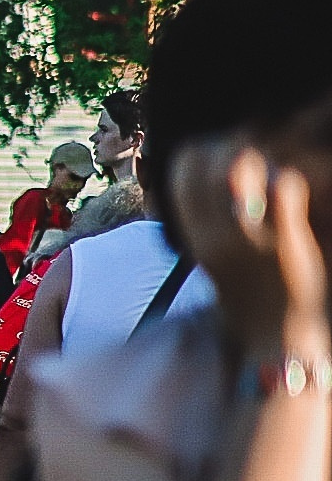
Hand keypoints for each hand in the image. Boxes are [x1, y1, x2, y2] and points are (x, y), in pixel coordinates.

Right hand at [172, 139, 328, 353]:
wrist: (274, 336)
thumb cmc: (249, 291)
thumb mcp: (216, 254)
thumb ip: (210, 218)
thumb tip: (221, 176)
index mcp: (195, 235)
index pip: (182, 169)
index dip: (204, 149)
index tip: (227, 152)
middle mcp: (215, 233)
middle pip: (210, 160)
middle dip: (237, 143)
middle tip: (261, 151)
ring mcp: (248, 236)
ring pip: (242, 164)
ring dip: (264, 155)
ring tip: (279, 167)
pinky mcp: (284, 240)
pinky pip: (284, 185)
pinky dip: (292, 179)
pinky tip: (297, 192)